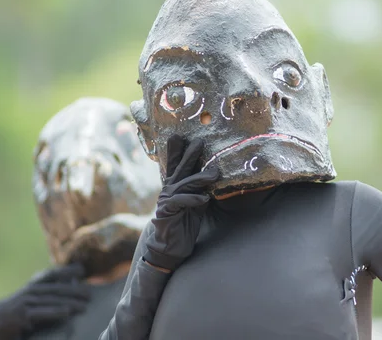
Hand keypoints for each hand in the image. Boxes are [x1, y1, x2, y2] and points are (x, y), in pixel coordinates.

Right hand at [0, 264, 89, 339]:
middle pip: (55, 289)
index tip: (82, 270)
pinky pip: (40, 313)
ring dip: (69, 303)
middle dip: (74, 291)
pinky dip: (54, 312)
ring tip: (83, 307)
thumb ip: (51, 292)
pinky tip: (66, 313)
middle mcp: (30, 291)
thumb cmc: (20, 311)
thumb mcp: (35, 299)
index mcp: (34, 286)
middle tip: (89, 295)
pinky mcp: (21, 315)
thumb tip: (75, 285)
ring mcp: (25, 302)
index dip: (66, 271)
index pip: (51, 275)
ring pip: (51, 301)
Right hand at [143, 136, 218, 271]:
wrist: (171, 247)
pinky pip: (181, 202)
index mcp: (175, 184)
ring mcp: (166, 199)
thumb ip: (201, 188)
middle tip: (199, 142)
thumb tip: (215, 173)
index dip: (178, 149)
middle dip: (189, 154)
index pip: (176, 164)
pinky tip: (204, 198)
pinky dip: (193, 199)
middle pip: (180, 168)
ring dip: (200, 178)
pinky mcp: (167, 212)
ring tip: (215, 173)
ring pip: (184, 184)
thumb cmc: (185, 222)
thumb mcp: (196, 202)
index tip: (181, 134)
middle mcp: (169, 189)